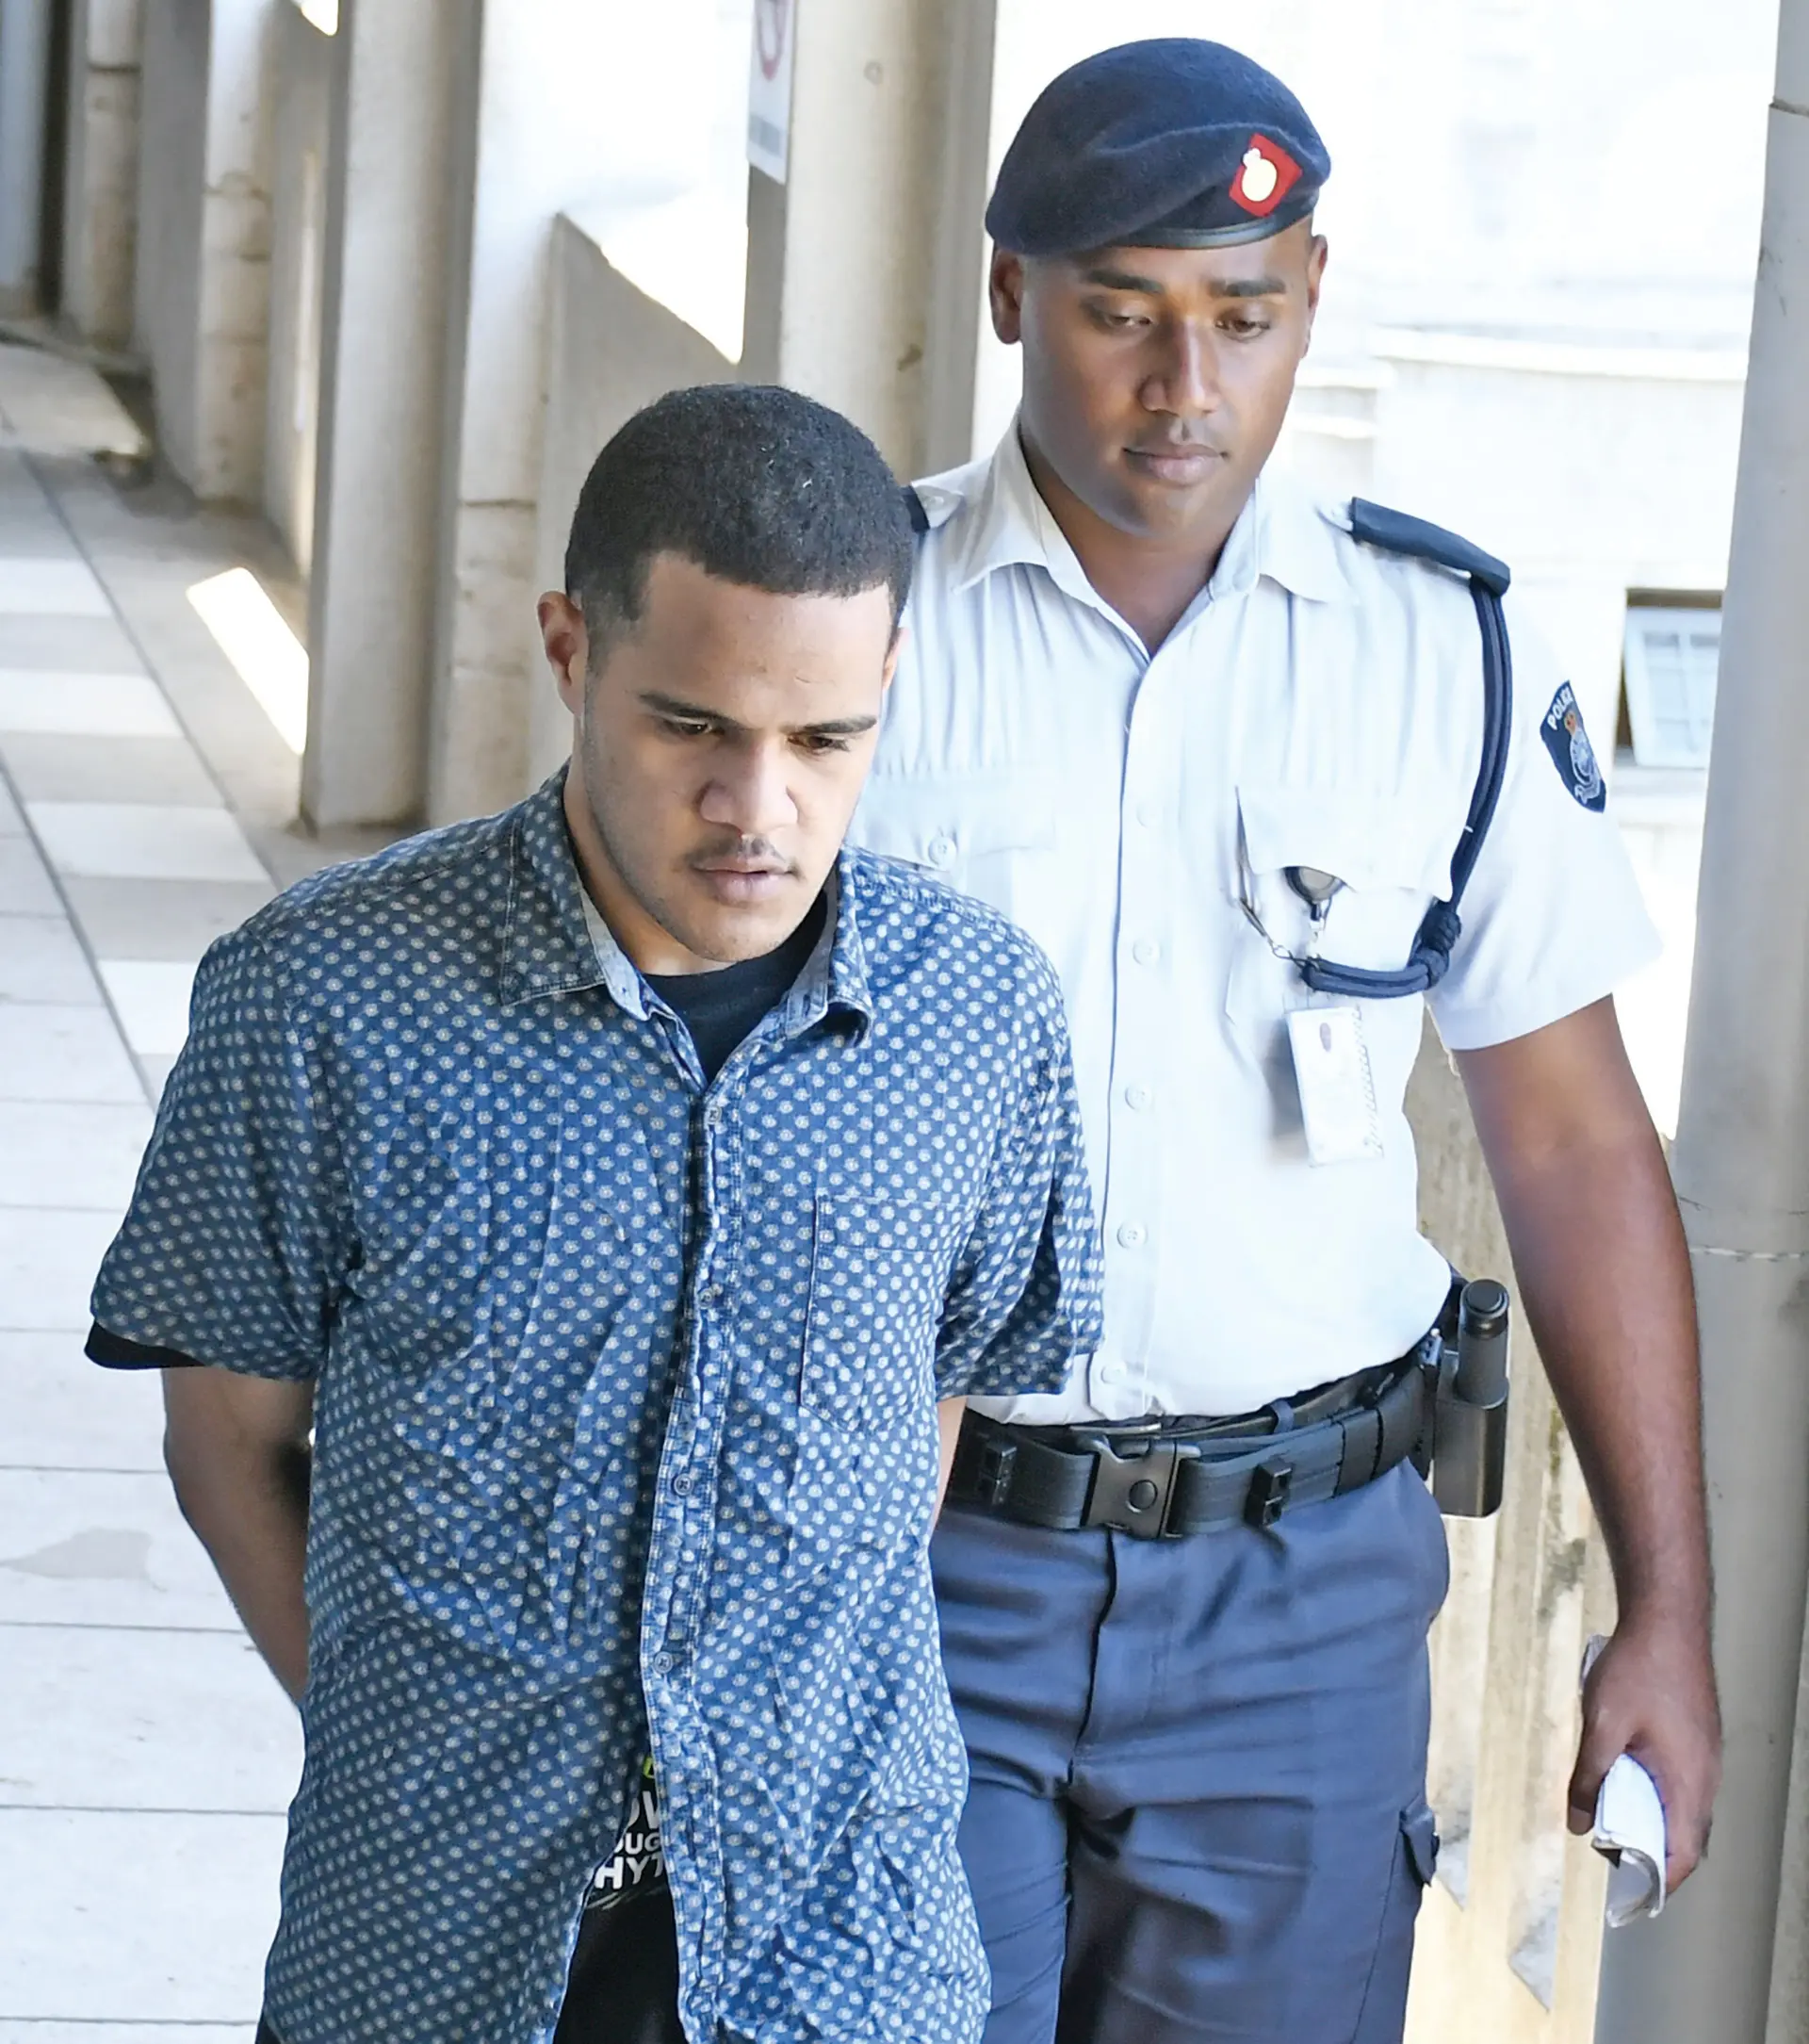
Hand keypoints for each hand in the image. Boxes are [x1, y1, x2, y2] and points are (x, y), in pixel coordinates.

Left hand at [1566, 1611, 1720, 1888]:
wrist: (1667, 1619)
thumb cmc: (1637, 1669)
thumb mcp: (1601, 1725)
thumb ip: (1588, 1777)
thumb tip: (1577, 1823)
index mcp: (1688, 1782)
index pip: (1681, 1855)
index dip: (1656, 1882)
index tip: (1628, 1895)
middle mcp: (1705, 1777)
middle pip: (1683, 1836)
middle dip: (1647, 1851)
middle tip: (1606, 1847)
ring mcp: (1705, 1757)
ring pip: (1682, 1809)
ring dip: (1649, 1818)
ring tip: (1608, 1811)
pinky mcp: (1698, 1740)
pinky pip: (1681, 1784)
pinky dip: (1655, 1793)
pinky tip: (1625, 1775)